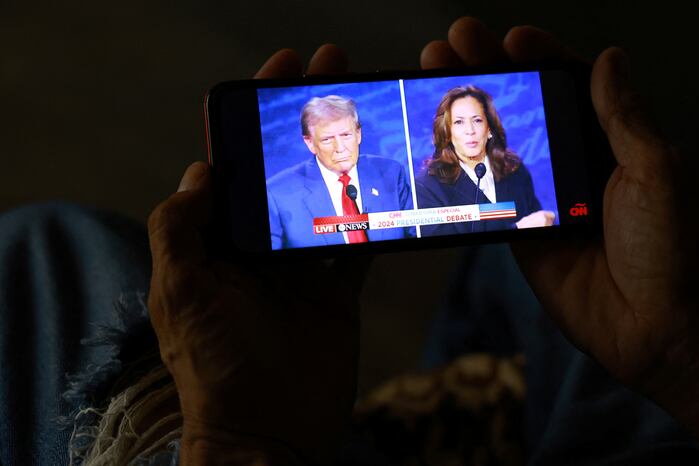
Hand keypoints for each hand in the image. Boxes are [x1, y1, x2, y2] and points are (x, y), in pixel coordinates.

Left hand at [148, 44, 364, 464]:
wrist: (270, 433)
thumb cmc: (217, 366)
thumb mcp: (183, 292)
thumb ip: (181, 229)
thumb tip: (200, 171)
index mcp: (214, 241)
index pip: (231, 164)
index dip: (251, 118)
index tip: (279, 74)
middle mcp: (255, 248)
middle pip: (283, 171)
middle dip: (306, 121)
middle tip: (333, 73)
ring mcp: (299, 269)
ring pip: (323, 199)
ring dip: (343, 157)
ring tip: (365, 113)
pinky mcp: (335, 291)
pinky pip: (357, 244)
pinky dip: (373, 217)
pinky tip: (391, 183)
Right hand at [423, 17, 693, 387]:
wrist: (654, 326)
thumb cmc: (669, 246)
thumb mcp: (654, 170)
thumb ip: (623, 117)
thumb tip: (611, 58)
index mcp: (616, 143)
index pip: (573, 86)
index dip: (542, 58)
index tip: (512, 38)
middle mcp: (579, 165)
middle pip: (528, 109)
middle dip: (491, 74)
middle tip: (452, 45)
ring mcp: (547, 198)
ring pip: (500, 146)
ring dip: (467, 115)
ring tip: (434, 80)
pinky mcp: (523, 231)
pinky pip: (490, 195)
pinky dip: (463, 170)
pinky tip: (437, 146)